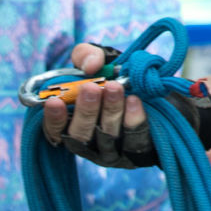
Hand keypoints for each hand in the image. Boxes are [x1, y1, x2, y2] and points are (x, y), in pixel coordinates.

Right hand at [39, 42, 210, 167]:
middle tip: (91, 88)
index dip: (52, 119)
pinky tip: (135, 101)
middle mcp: (89, 143)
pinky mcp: (138, 154)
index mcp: (72, 124)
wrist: (157, 92)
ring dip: (110, 111)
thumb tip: (91, 65)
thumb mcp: (100, 61)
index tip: (53, 102)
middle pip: (80, 136)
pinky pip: (134, 141)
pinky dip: (134, 120)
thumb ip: (87, 56)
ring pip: (107, 137)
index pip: (54, 131)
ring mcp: (113, 152)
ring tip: (115, 87)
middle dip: (85, 110)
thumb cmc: (118, 77)